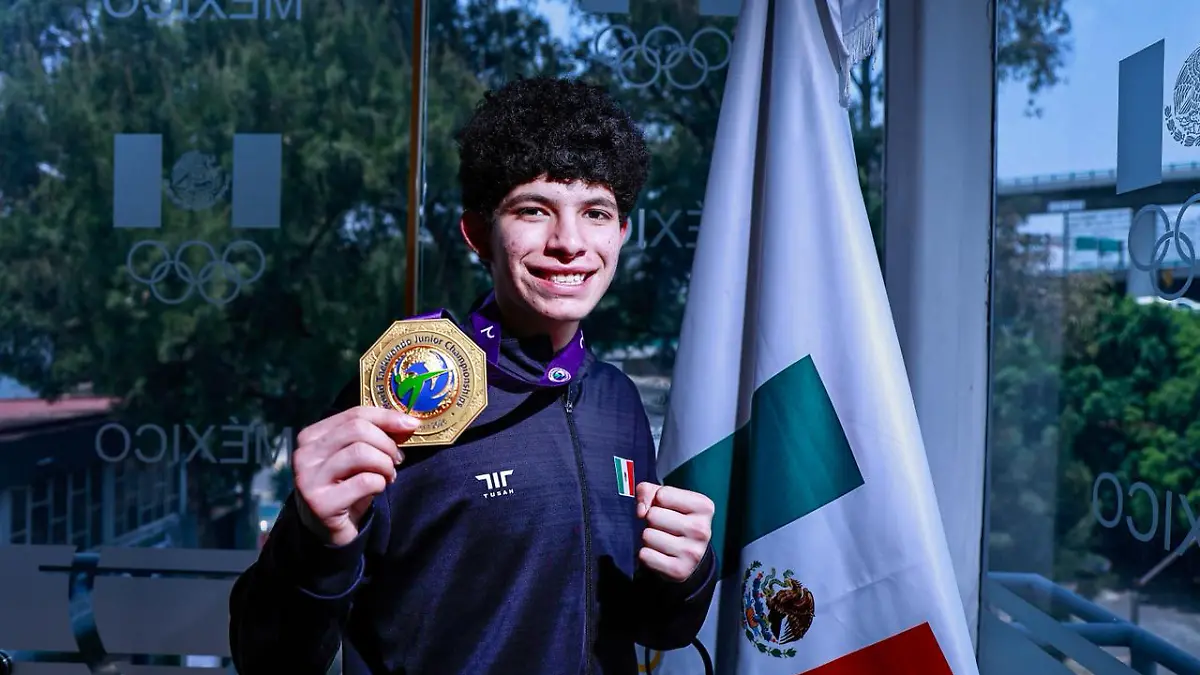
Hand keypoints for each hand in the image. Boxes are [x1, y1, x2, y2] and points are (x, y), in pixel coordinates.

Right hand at [292, 406, 418, 545]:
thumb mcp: (356, 457)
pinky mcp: (320, 502)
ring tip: (388, 476)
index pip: (354, 414)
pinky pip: (364, 481)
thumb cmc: (345, 487)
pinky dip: (379, 483)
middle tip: (397, 460)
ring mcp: (309, 478)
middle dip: (386, 444)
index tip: (411, 425)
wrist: (326, 528)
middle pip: (358, 430)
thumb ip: (374, 436)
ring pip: (361, 453)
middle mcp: (304, 454)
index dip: (387, 417)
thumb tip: (408, 422)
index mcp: (312, 436)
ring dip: (385, 464)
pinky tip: (377, 489)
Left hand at [635, 483, 714, 582]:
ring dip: (649, 538)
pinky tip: (659, 554)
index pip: (662, 495)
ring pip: (647, 535)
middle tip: (663, 527)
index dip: (658, 501)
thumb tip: (641, 510)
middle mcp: (702, 529)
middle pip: (653, 515)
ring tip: (662, 540)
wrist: (689, 555)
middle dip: (652, 520)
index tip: (667, 509)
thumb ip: (648, 491)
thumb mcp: (667, 499)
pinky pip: (645, 555)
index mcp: (704, 507)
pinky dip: (646, 554)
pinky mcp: (679, 570)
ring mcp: (692, 552)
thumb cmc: (676, 519)